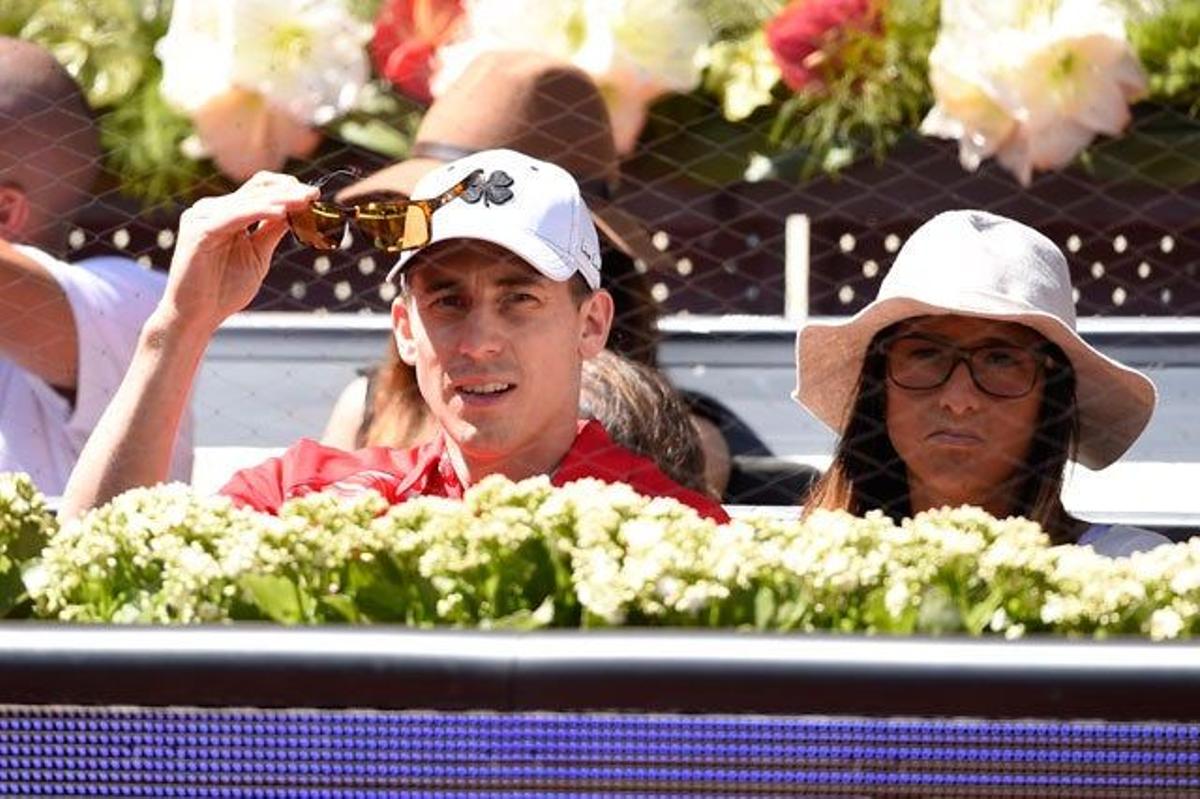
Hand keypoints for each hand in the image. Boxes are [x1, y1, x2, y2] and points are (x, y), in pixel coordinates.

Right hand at [158, 171, 317, 332]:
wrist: (196, 316)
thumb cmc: (224, 289)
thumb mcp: (257, 254)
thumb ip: (271, 231)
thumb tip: (296, 211)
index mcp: (225, 213)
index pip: (258, 189)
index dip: (286, 187)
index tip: (314, 195)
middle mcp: (211, 209)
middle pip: (256, 190)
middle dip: (288, 191)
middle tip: (315, 194)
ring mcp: (202, 217)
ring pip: (249, 200)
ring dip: (280, 199)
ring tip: (305, 201)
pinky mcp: (199, 230)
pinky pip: (235, 216)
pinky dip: (259, 212)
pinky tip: (281, 213)